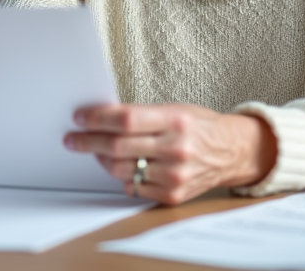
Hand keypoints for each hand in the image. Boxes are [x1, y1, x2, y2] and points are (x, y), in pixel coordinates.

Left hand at [64, 103, 276, 204]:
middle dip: (89, 141)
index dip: (97, 119)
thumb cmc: (199, 126)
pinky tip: (123, 166)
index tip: (80, 118)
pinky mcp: (172, 194)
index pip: (126, 119)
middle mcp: (176, 149)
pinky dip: (124, 176)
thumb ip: (142, 115)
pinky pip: (135, 186)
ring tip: (96, 151)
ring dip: (102, 159)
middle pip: (118, 147)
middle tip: (73, 138)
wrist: (230, 151)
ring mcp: (174, 175)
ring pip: (121, 169)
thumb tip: (101, 118)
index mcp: (176, 120)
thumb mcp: (175, 109)